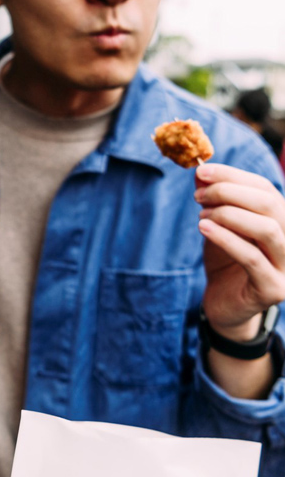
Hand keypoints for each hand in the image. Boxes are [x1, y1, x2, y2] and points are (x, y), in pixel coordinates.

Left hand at [196, 163, 284, 339]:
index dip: (233, 176)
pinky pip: (251, 258)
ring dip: (228, 215)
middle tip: (198, 194)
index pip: (265, 188)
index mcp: (282, 221)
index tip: (202, 171)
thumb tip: (200, 173)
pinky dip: (226, 239)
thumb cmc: (224, 261)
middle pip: (269, 204)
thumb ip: (213, 201)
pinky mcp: (273, 289)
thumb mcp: (218, 226)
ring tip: (201, 215)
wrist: (224, 305)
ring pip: (266, 228)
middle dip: (229, 192)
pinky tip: (203, 228)